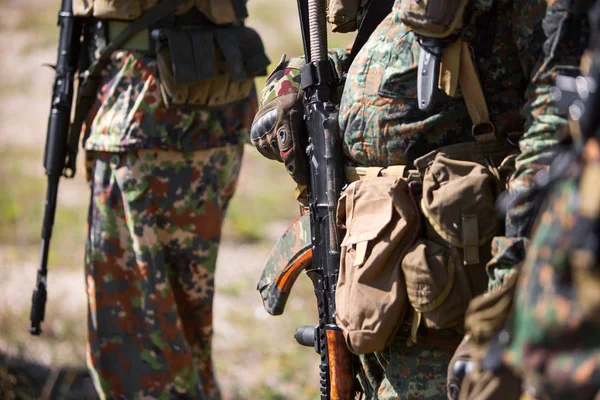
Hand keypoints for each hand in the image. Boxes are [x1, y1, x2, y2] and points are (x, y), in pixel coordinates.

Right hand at [251, 55, 308, 185]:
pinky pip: (269, 154)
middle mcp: (270, 126)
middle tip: (303, 148)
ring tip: (290, 138)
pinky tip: (281, 138)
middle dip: (296, 159)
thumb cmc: (301, 101)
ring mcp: (260, 132)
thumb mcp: (310, 112)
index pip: (290, 151)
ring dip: (286, 154)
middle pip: (284, 157)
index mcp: (287, 118)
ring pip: (277, 157)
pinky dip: (277, 151)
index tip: (303, 180)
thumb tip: (321, 157)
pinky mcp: (254, 136)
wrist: (279, 89)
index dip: (298, 169)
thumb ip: (312, 132)